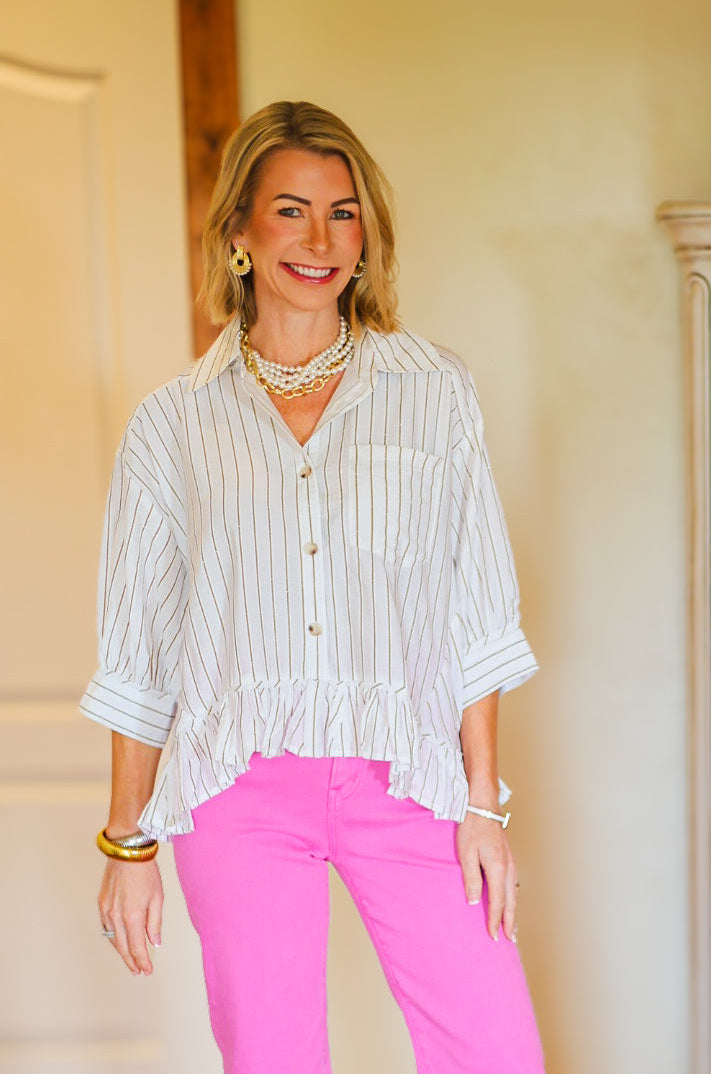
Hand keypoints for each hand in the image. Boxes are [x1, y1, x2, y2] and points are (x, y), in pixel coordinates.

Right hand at [98, 857, 163, 974]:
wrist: (127, 852)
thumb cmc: (145, 872)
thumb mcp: (157, 897)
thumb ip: (155, 923)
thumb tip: (154, 942)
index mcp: (132, 916)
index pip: (137, 947)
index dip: (143, 961)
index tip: (148, 970)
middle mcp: (116, 916)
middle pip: (123, 947)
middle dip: (132, 961)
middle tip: (139, 971)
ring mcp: (106, 910)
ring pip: (113, 939)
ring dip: (122, 951)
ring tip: (131, 960)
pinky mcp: (101, 904)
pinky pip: (106, 927)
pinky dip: (114, 937)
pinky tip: (120, 940)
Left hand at [456, 812, 517, 940]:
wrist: (483, 806)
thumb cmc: (471, 827)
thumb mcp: (465, 853)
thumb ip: (471, 879)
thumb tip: (474, 902)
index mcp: (497, 868)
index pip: (498, 902)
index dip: (495, 921)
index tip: (493, 936)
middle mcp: (508, 867)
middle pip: (511, 901)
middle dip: (510, 922)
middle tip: (509, 940)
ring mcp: (510, 861)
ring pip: (514, 892)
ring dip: (513, 911)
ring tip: (512, 926)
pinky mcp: (508, 857)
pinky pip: (513, 883)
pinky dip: (513, 897)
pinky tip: (509, 900)